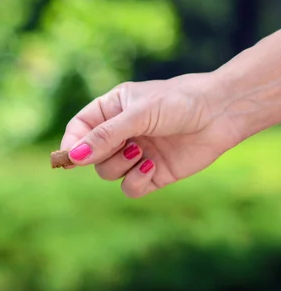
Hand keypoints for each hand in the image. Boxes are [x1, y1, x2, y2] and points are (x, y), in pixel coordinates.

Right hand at [60, 72, 240, 197]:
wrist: (221, 113)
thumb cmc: (179, 102)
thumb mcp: (138, 115)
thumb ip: (104, 137)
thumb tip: (73, 157)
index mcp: (111, 110)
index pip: (78, 129)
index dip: (71, 144)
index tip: (69, 157)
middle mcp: (120, 134)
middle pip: (90, 156)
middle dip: (102, 154)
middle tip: (122, 146)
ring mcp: (135, 154)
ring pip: (107, 173)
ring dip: (120, 166)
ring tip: (140, 151)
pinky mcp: (152, 173)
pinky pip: (129, 188)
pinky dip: (136, 181)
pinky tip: (151, 166)